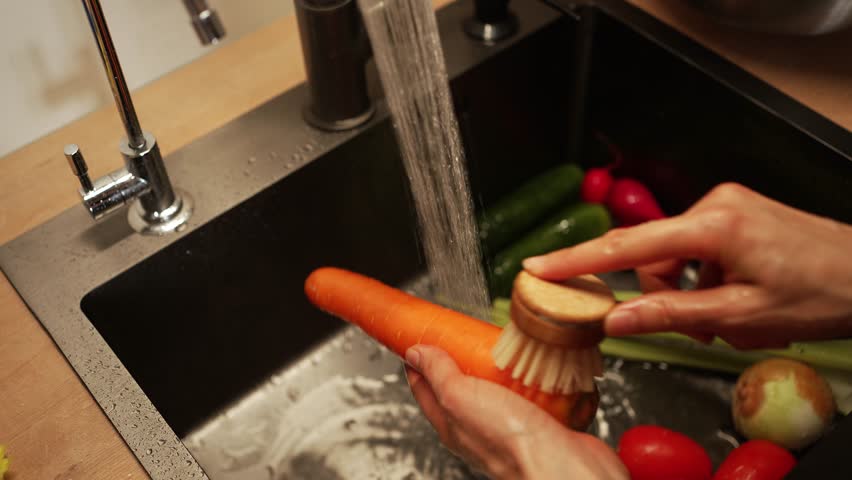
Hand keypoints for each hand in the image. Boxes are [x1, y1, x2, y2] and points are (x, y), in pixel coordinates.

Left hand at [404, 345, 627, 479]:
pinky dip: (537, 379)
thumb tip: (415, 352)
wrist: (561, 464)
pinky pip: (536, 394)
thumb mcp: (460, 396)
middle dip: (466, 358)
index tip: (422, 338)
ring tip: (508, 348)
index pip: (426, 387)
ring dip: (505, 368)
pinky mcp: (541, 422)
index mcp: (452, 424)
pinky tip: (539, 368)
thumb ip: (438, 373)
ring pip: (502, 389)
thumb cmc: (509, 441)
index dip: (421, 361)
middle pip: (464, 384)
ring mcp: (511, 424)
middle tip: (469, 335)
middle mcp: (479, 427)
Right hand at [523, 183, 851, 348]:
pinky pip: (696, 247)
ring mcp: (725, 204)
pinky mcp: (734, 210)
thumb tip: (616, 319)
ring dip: (688, 290)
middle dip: (662, 292)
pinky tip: (735, 295)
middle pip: (652, 253)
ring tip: (728, 315)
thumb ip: (671, 315)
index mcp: (713, 227)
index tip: (538, 267)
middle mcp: (714, 204)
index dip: (576, 260)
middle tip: (698, 328)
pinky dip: (703, 277)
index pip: (627, 247)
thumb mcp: (740, 316)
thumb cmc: (818, 292)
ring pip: (674, 255)